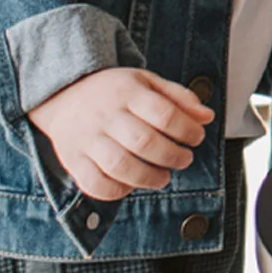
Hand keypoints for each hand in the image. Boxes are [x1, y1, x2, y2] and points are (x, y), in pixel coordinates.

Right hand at [29, 68, 212, 201]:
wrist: (64, 94)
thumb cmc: (113, 90)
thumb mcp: (147, 81)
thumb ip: (178, 98)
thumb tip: (207, 117)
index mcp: (128, 93)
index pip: (163, 113)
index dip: (186, 129)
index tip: (197, 137)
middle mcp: (106, 116)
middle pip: (144, 141)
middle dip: (172, 155)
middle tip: (185, 159)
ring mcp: (87, 139)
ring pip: (120, 166)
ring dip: (148, 177)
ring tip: (163, 177)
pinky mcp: (73, 160)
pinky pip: (94, 184)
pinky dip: (117, 191)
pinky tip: (132, 185)